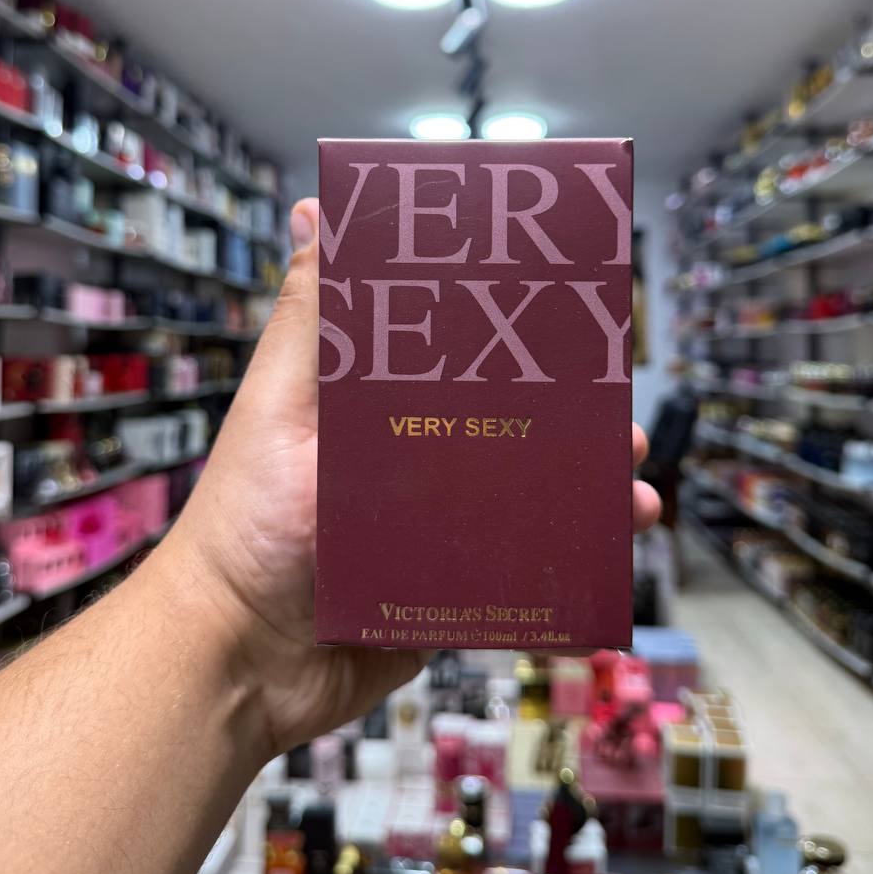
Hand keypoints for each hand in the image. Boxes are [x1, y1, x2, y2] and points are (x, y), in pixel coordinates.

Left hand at [173, 199, 660, 756]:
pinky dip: (573, 556)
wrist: (239, 663)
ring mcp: (435, 527)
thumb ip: (309, 320)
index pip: (458, 353)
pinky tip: (614, 545)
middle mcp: (412, 458)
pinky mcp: (451, 589)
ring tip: (632, 483)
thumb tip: (314, 210)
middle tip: (617, 405)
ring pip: (530, 493)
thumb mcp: (280, 408)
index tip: (567, 309)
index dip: (513, 332)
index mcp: (376, 406)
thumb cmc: (246, 523)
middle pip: (509, 422)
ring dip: (588, 484)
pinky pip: (524, 567)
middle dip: (571, 413)